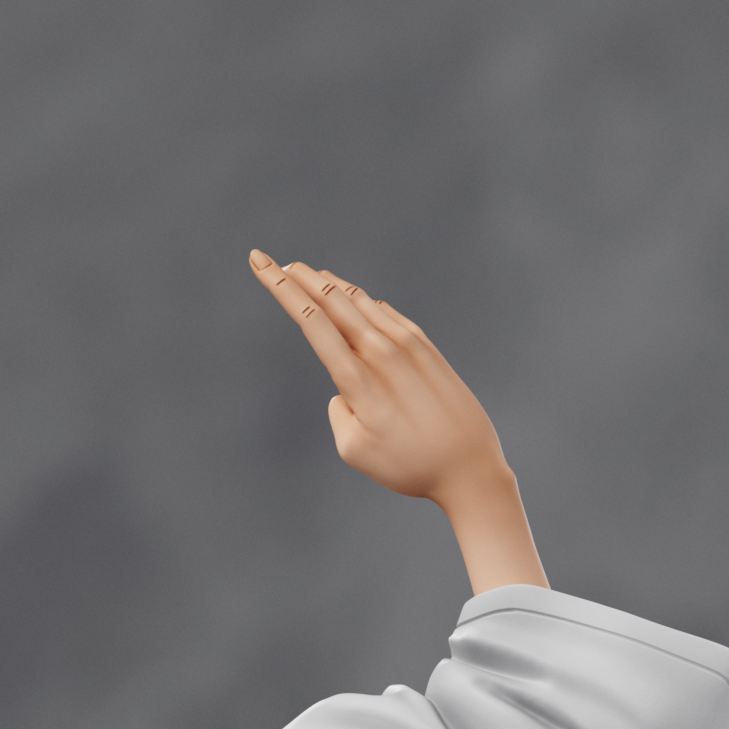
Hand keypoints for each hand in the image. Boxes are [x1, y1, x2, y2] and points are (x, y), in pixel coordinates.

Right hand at [248, 252, 546, 592]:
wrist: (470, 467)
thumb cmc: (409, 467)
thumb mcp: (355, 451)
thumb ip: (339, 412)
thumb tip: (345, 388)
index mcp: (357, 379)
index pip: (310, 319)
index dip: (280, 287)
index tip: (258, 262)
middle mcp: (380, 352)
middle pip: (331, 298)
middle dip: (299, 277)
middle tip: (276, 262)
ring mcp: (406, 344)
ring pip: (359, 300)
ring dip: (330, 284)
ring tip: (311, 274)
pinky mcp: (426, 346)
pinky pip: (385, 312)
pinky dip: (364, 301)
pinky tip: (356, 299)